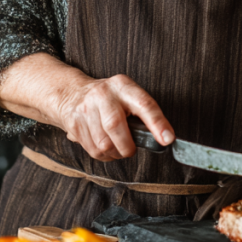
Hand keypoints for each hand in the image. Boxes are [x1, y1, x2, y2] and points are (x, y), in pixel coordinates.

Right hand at [56, 74, 174, 161]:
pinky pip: (93, 151)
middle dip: (127, 146)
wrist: (73, 94)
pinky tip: (105, 146)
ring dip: (115, 153)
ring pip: (103, 144)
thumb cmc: (110, 99)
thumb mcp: (127, 95)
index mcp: (122, 86)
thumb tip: (163, 137)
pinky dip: (104, 155)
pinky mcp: (75, 124)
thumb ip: (143, 113)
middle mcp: (103, 95)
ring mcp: (86, 109)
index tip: (168, 139)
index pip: (144, 104)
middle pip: (116, 126)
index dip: (158, 123)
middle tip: (131, 150)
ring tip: (117, 147)